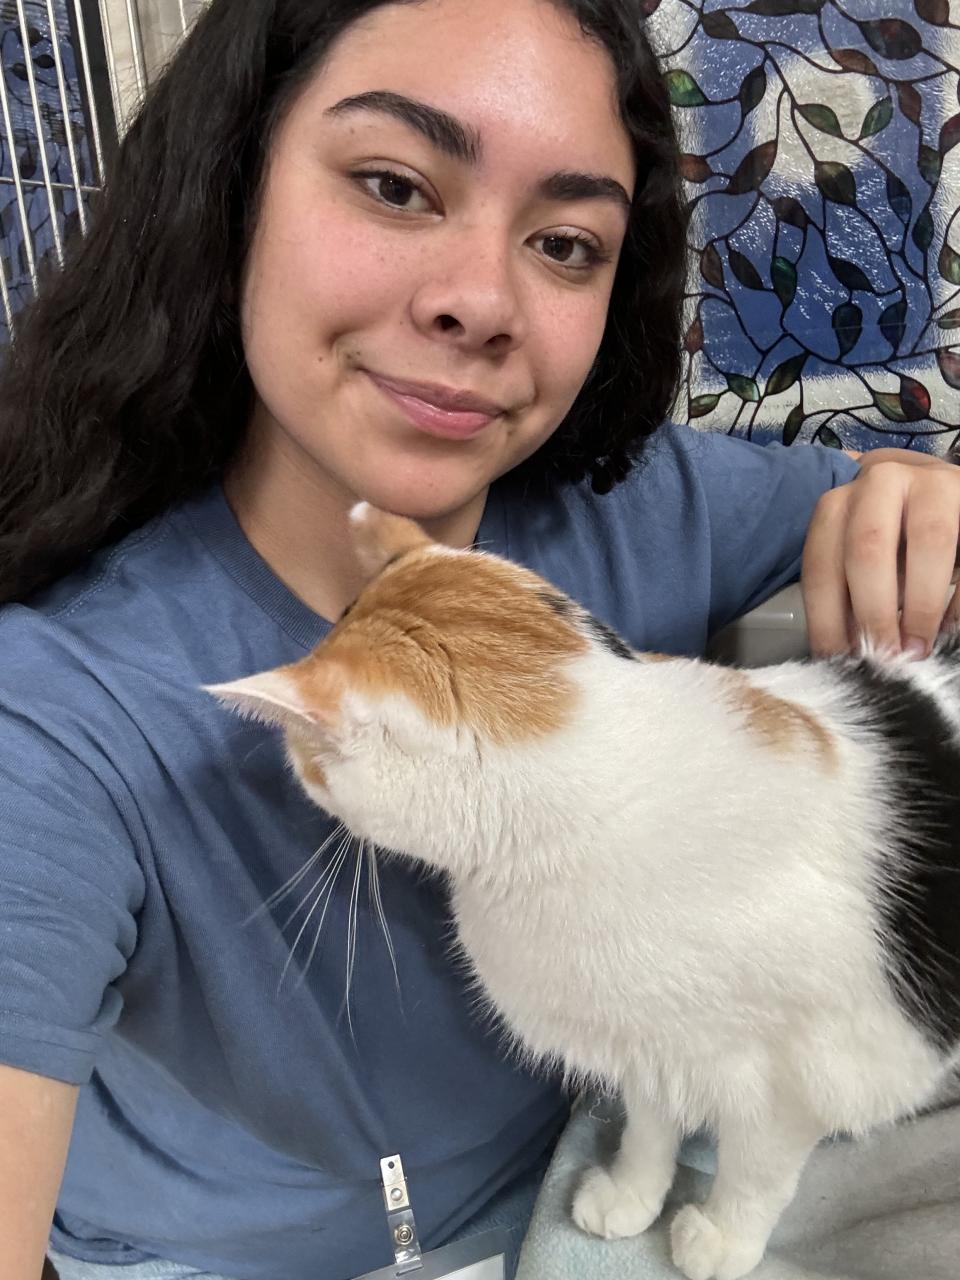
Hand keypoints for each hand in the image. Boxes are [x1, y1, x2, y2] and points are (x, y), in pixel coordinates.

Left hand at [802, 449, 959, 657]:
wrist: (939, 491)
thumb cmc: (894, 537)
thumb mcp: (862, 559)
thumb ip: (850, 593)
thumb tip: (848, 651)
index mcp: (838, 506)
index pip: (821, 565)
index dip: (826, 618)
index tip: (839, 660)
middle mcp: (879, 484)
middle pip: (868, 550)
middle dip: (874, 612)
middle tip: (885, 657)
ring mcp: (931, 483)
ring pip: (929, 541)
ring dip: (922, 604)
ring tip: (919, 648)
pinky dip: (958, 599)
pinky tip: (949, 628)